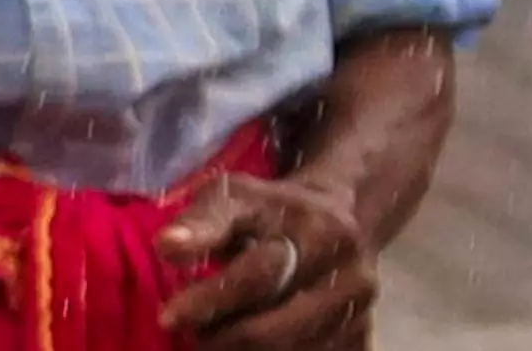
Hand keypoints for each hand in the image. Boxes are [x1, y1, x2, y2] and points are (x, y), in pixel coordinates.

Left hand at [157, 169, 375, 346]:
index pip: (259, 274)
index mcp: (313, 228)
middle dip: (225, 337)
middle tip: (190, 337)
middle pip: (279, 324)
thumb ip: (203, 222)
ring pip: (299, 349)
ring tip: (212, 343)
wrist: (341, 219)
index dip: (210, 299)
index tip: (170, 317)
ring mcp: (361, 308)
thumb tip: (166, 247)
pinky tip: (247, 350)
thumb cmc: (272, 209)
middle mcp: (347, 270)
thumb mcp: (235, 197)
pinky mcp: (365, 334)